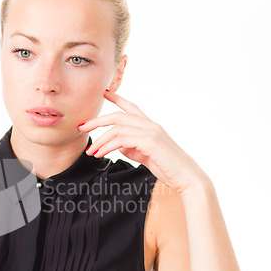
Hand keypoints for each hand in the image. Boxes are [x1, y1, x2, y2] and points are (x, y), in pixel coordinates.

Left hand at [79, 90, 207, 194]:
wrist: (188, 178)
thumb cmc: (169, 168)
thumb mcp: (146, 156)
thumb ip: (133, 149)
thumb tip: (119, 146)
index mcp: (150, 126)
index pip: (131, 107)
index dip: (117, 98)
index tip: (104, 92)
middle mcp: (150, 125)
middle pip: (118, 115)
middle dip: (97, 120)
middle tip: (82, 127)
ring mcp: (151, 132)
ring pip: (117, 128)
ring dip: (100, 139)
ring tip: (90, 151)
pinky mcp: (150, 142)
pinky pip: (122, 139)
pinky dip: (107, 146)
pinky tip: (100, 154)